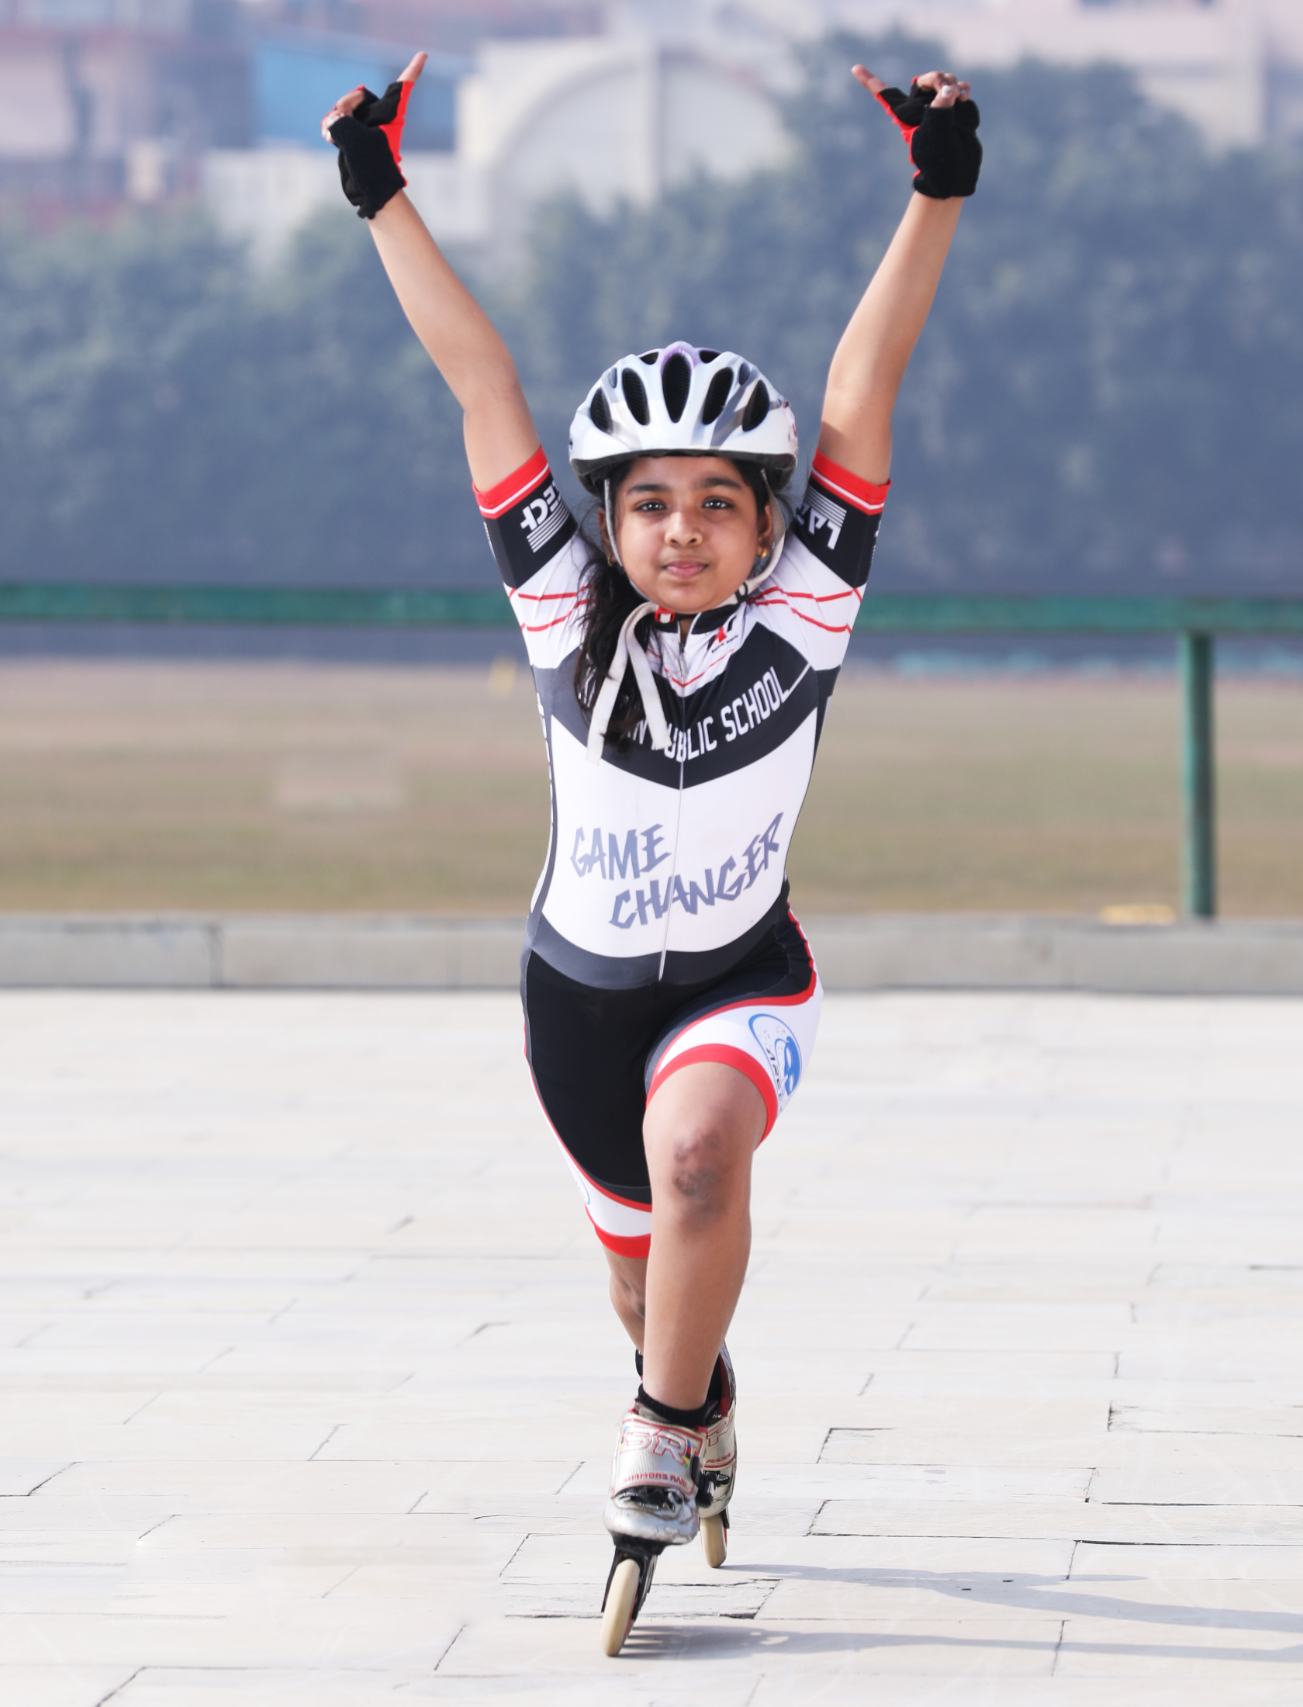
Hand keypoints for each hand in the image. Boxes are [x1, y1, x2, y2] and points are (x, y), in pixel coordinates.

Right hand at [321, 51, 426, 219]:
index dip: (413, 70)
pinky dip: (330, 126)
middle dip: (346, 105)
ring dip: (336, 118)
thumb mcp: (353, 139)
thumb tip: (333, 120)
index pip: (403, 87)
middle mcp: (379, 118)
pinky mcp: (353, 134)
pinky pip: (337, 120)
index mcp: (391, 116)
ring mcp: (365, 126)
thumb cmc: (371, 167)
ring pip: (344, 108)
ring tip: (335, 137)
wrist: (369, 190)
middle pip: (358, 97)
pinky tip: (328, 136)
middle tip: (344, 122)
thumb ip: (339, 120)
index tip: (424, 54)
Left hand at [853, 64, 981, 198]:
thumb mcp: (937, 135)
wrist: (958, 171)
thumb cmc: (940, 160)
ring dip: (952, 83)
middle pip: (924, 80)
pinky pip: (958, 89)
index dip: (870, 81)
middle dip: (936, 79)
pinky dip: (963, 89)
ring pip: (943, 81)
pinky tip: (966, 96)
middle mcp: (920, 109)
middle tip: (948, 90)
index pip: (884, 95)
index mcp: (905, 116)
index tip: (854, 68)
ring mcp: (938, 107)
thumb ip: (940, 108)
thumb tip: (949, 89)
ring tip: (960, 97)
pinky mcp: (954, 107)